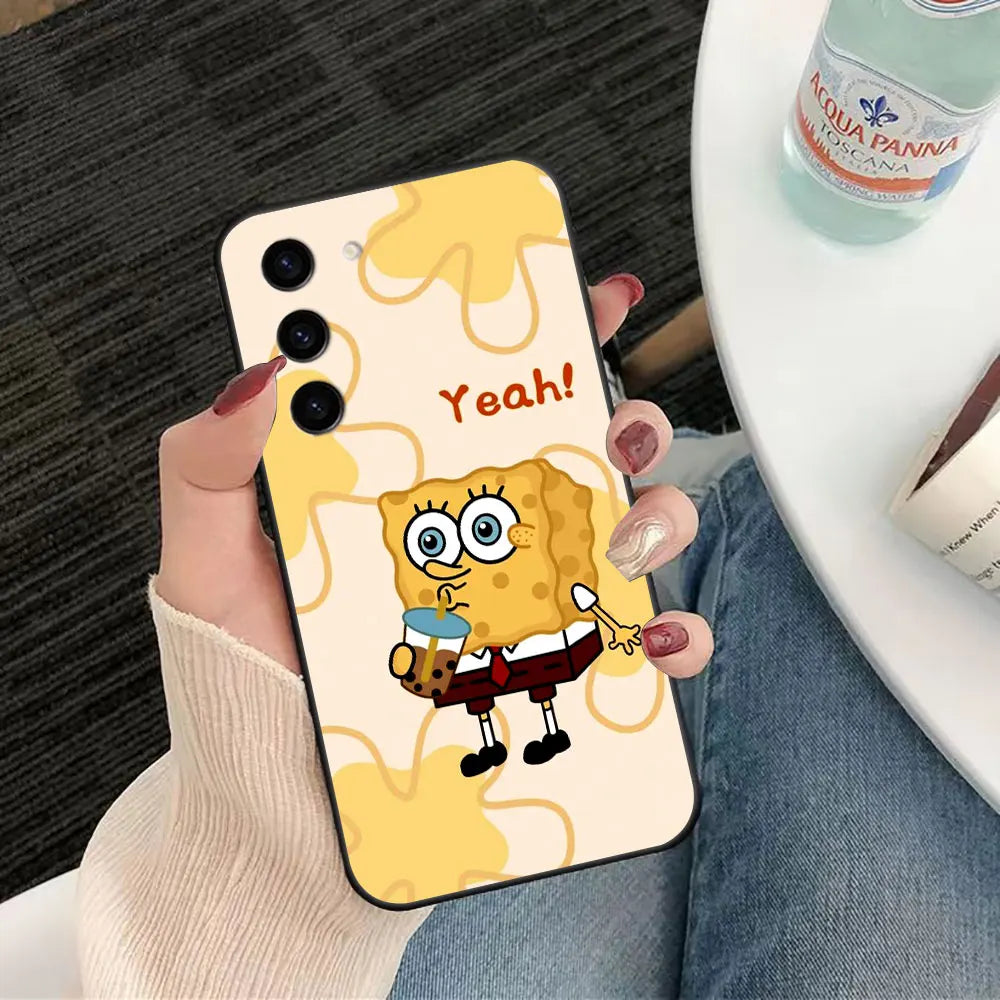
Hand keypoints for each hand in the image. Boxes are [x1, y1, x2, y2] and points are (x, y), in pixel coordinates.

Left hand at [156, 274, 710, 681]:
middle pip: (575, 448)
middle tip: (613, 422)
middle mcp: (478, 533)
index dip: (537, 334)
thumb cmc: (246, 673)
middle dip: (619, 417)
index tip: (579, 295)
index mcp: (409, 486)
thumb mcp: (211, 560)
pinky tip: (655, 637)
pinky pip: (631, 645)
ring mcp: (520, 601)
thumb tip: (260, 372)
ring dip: (655, 515)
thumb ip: (214, 467)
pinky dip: (669, 635)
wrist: (279, 799)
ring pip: (625, 529)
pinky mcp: (546, 673)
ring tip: (627, 535)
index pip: (480, 390)